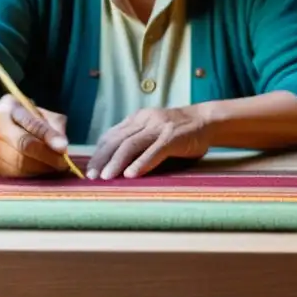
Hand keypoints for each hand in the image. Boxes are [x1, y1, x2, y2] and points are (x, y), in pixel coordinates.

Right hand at [0, 94, 69, 178]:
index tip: (63, 147)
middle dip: (48, 156)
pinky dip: (35, 174)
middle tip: (64, 162)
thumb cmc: (21, 119)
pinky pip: (19, 175)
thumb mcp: (37, 112)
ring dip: (44, 168)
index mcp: (7, 110)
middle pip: (25, 146)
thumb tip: (62, 145)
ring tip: (56, 165)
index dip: (48, 136)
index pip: (31, 124)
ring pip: (22, 164)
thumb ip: (52, 123)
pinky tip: (42, 169)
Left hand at [86, 106, 209, 179]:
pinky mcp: (173, 136)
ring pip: (132, 144)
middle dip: (102, 159)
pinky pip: (154, 150)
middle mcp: (145, 120)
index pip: (111, 135)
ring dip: (117, 162)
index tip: (89, 169)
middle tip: (92, 177)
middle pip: (117, 139)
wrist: (206, 120)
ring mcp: (159, 127)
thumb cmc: (178, 132)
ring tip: (107, 178)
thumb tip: (114, 164)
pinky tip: (132, 174)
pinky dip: (141, 163)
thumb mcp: (153, 131)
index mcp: (138, 119)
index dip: (99, 153)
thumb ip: (138, 142)